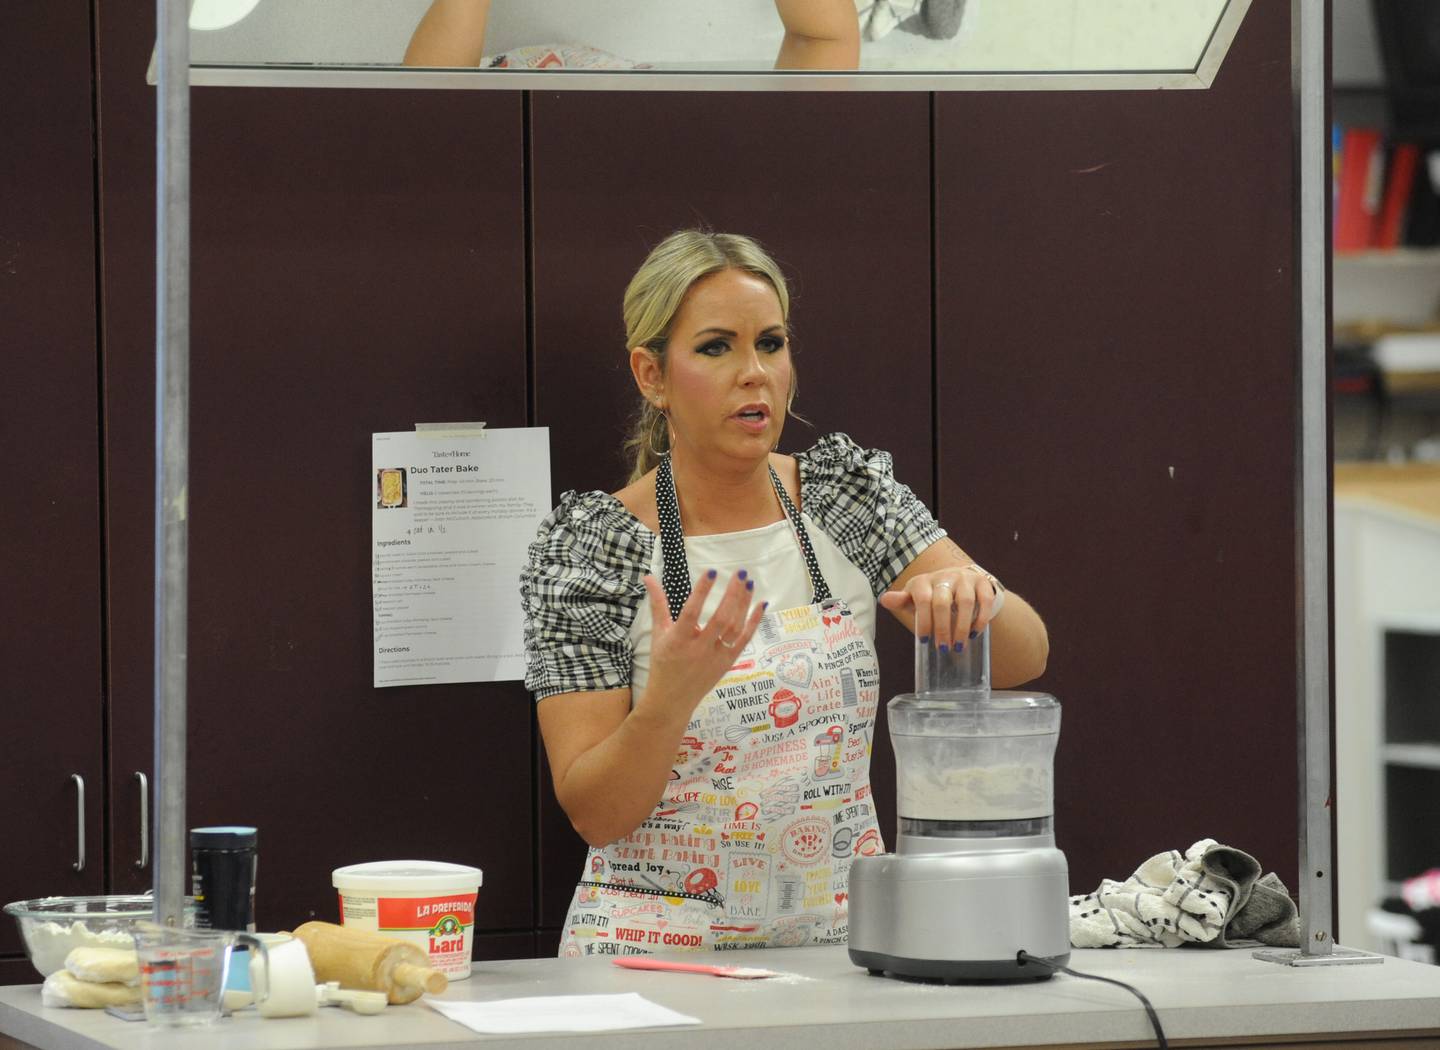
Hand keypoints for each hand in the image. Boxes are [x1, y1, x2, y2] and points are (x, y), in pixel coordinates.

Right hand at [640, 569, 765, 720]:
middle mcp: (699, 649)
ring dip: (743, 604)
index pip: (691, 612)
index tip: (711, 571)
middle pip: (720, 619)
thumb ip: (657, 604)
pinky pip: (744, 640)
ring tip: (748, 583)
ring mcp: (716, 657)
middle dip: (732, 594)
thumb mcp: (658, 634)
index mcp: (678, 640)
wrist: (672, 699)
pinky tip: (761, 604)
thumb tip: (649, 577)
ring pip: (734, 628)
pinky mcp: (727, 662)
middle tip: (740, 573)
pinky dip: (753, 622)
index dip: (701, 592)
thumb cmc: (663, 663)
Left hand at [879, 566, 998, 651]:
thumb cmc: (931, 595)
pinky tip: (975, 633)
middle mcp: (945, 576)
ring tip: (959, 645)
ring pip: (965, 601)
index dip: (924, 622)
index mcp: (924, 581)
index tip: (925, 641)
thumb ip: (901, 601)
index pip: (922, 600)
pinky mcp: (982, 582)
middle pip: (943, 602)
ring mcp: (964, 578)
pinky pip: (985, 600)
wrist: (957, 579)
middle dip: (942, 628)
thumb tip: (884, 599)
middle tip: (943, 648)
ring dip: (962, 626)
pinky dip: (981, 618)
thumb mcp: (914, 597)